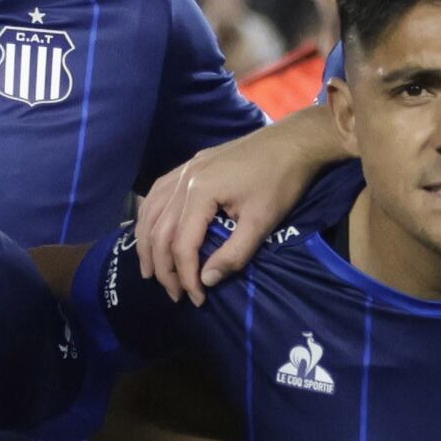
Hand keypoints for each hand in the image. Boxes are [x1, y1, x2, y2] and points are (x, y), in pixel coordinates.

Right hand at [130, 113, 344, 301]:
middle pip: (159, 231)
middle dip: (163, 269)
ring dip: (147, 245)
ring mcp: (184, 169)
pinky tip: (151, 232)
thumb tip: (206, 281)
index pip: (182, 244)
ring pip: (150, 212)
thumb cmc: (281, 181)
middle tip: (175, 295)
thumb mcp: (262, 222)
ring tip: (151, 272)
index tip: (197, 299)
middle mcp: (184, 179)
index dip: (186, 276)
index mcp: (200, 192)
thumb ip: (233, 254)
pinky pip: (157, 194)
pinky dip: (149, 218)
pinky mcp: (190, 165)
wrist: (293, 142)